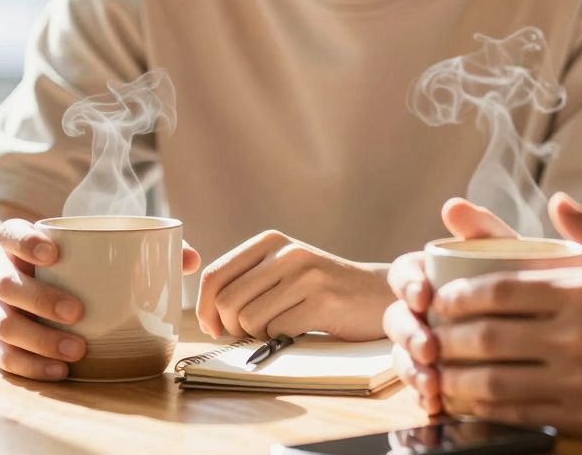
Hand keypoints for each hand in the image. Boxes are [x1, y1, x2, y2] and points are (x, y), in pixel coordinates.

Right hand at [0, 218, 200, 380]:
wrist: (25, 294)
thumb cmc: (73, 269)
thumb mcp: (96, 253)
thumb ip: (143, 249)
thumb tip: (190, 259)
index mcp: (19, 247)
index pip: (10, 235)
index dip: (25, 242)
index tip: (54, 253)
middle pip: (5, 284)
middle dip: (40, 299)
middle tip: (77, 311)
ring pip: (1, 325)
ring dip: (38, 339)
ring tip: (77, 350)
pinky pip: (2, 358)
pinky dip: (30, 367)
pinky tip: (59, 372)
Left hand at [196, 230, 390, 340]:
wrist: (377, 294)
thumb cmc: (322, 290)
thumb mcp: (285, 270)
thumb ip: (248, 279)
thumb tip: (206, 314)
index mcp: (271, 241)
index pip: (215, 276)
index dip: (204, 309)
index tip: (214, 327)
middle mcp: (287, 252)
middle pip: (227, 302)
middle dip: (231, 327)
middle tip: (250, 333)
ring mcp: (307, 275)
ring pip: (249, 320)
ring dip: (258, 335)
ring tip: (280, 328)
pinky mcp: (324, 301)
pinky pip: (278, 331)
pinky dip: (281, 339)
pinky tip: (299, 331)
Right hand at [382, 198, 516, 415]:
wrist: (550, 323)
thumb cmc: (522, 279)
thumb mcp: (507, 255)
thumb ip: (484, 229)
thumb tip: (453, 205)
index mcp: (430, 274)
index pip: (403, 274)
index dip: (406, 285)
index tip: (423, 295)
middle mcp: (421, 310)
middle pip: (397, 319)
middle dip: (408, 335)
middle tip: (428, 348)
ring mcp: (424, 344)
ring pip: (402, 356)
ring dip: (411, 370)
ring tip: (433, 384)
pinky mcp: (435, 375)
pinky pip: (419, 389)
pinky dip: (424, 398)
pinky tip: (436, 406)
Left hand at [426, 194, 581, 439]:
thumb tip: (556, 200)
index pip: (497, 291)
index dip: (456, 296)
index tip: (440, 298)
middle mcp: (576, 338)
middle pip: (485, 337)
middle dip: (445, 337)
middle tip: (426, 335)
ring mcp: (581, 383)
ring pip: (494, 384)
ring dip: (456, 378)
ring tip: (438, 372)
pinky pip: (522, 417)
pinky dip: (488, 412)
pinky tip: (473, 404)